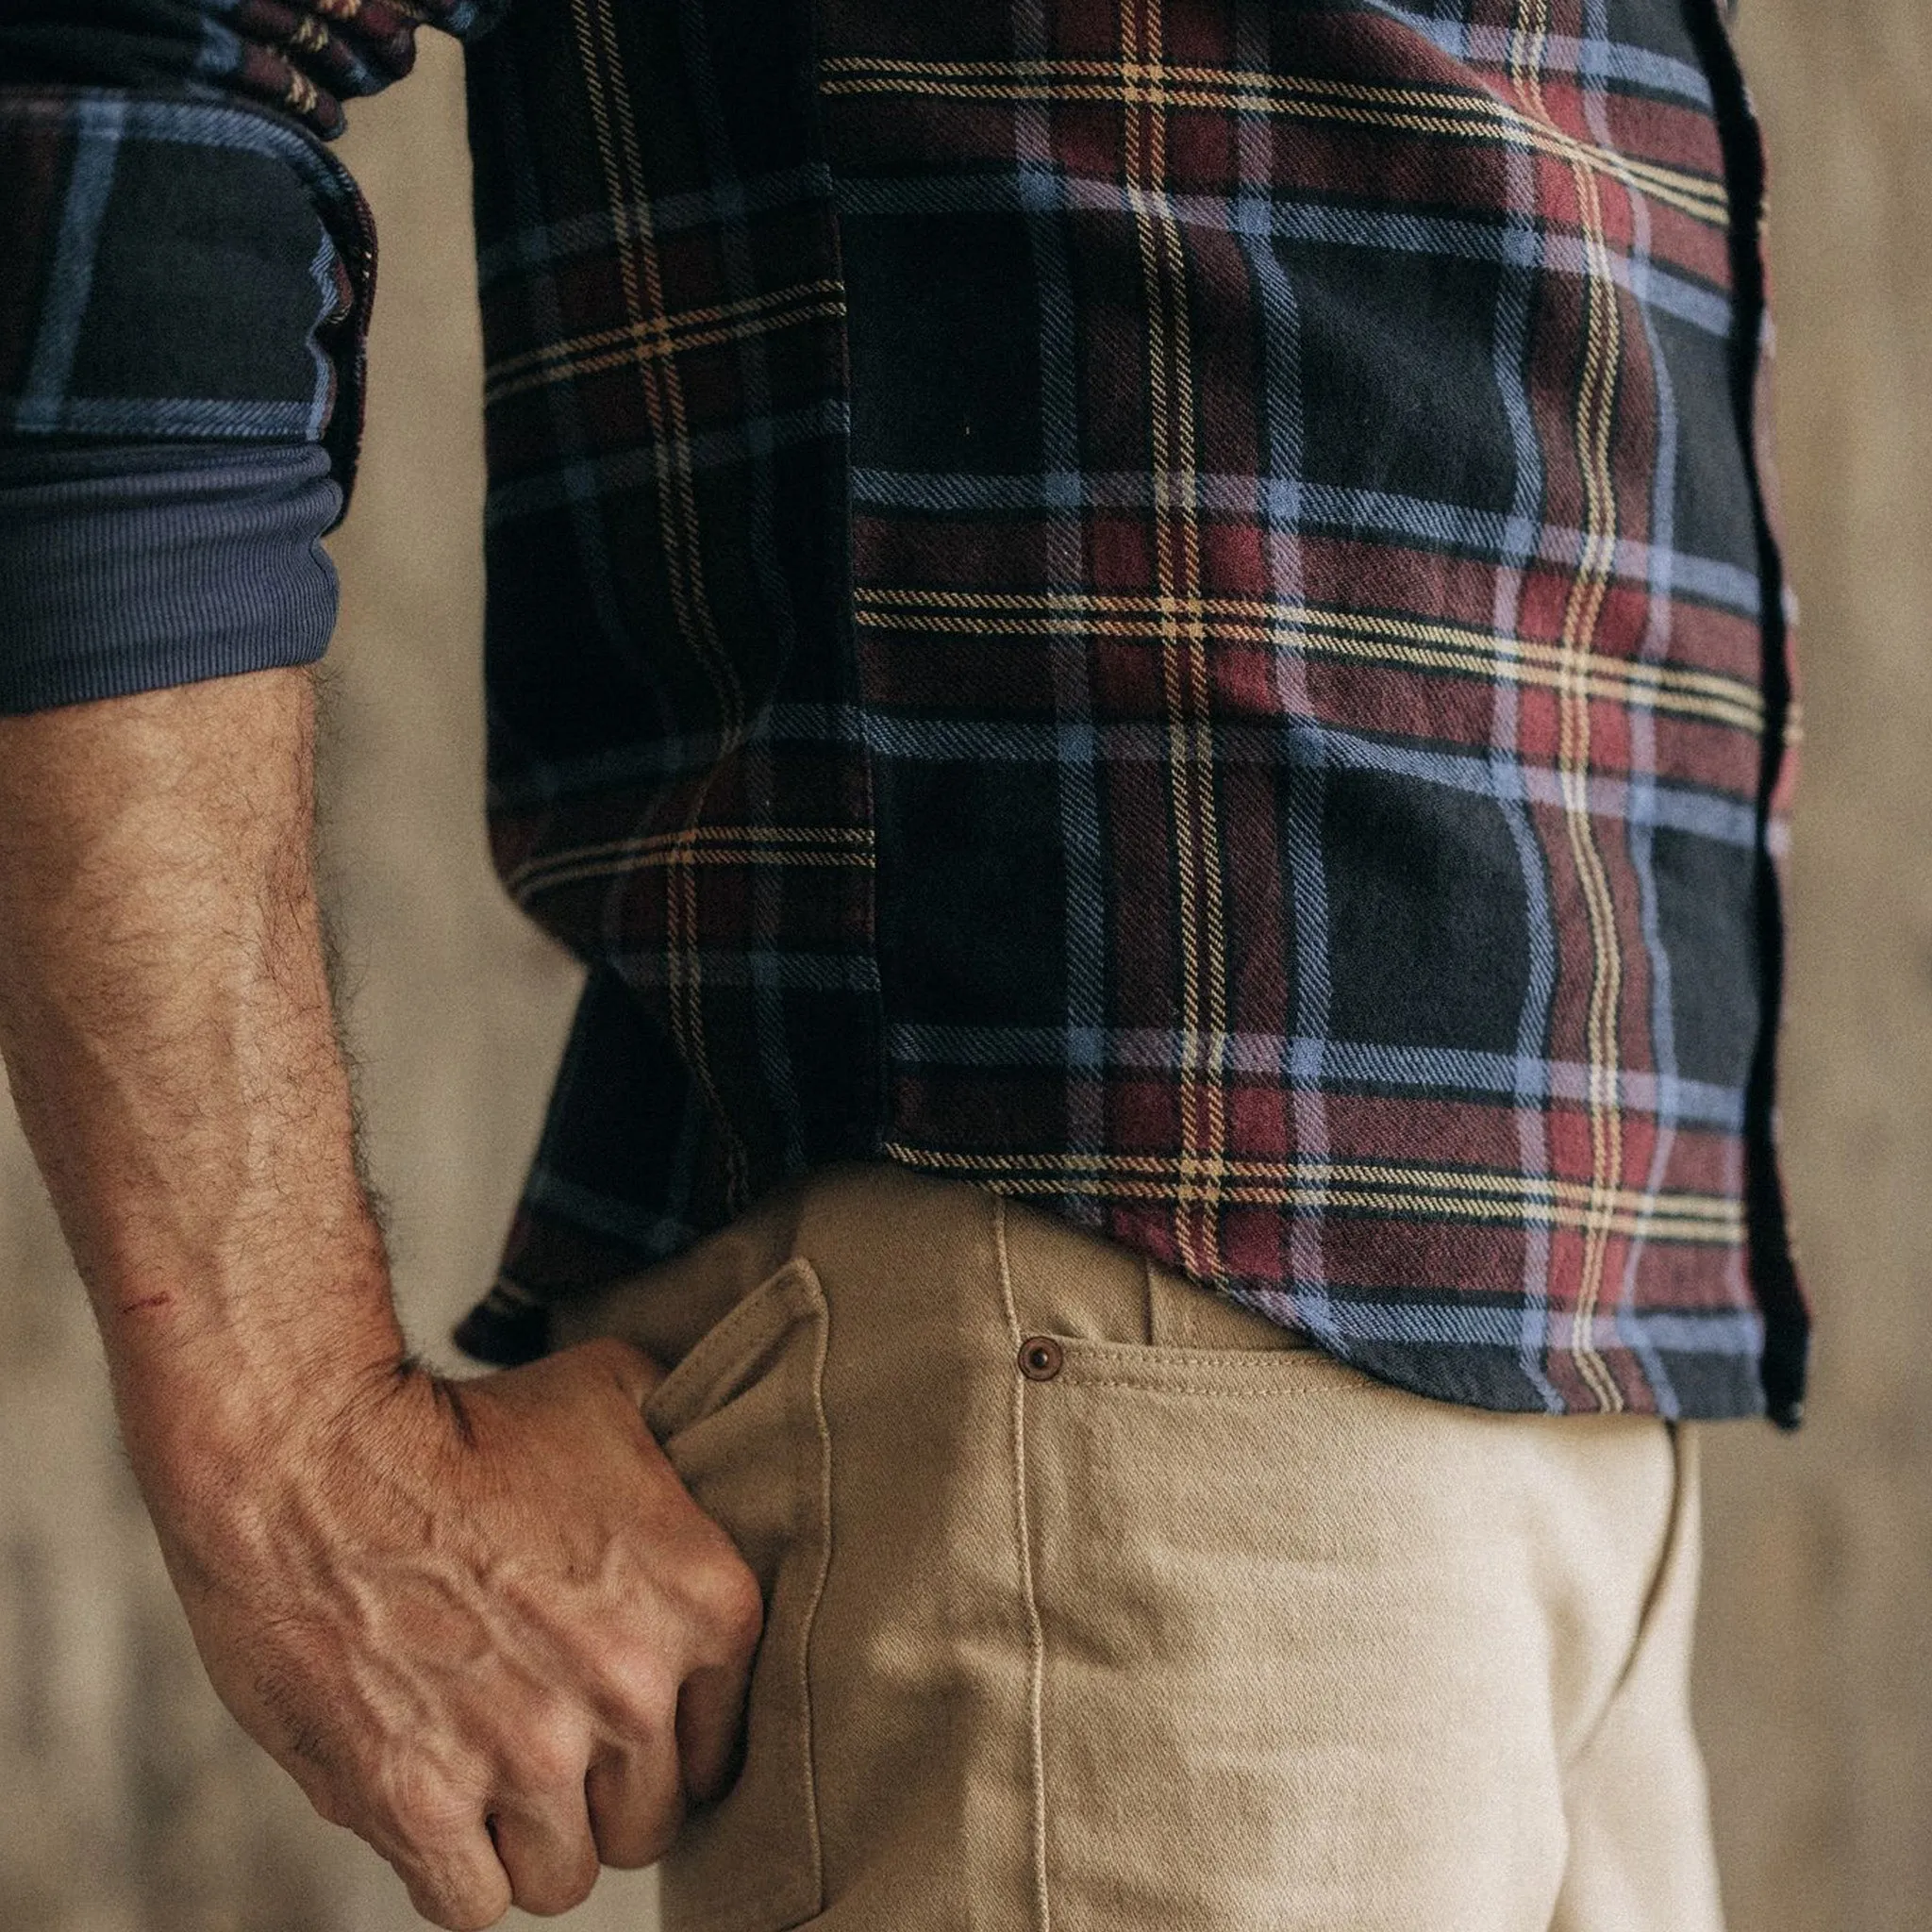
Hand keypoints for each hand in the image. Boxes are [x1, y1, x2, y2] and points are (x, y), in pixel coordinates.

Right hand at [137, 1337, 761, 1927]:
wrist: (317, 1449)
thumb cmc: (469, 1420)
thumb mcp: (623, 1398)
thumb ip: (691, 1465)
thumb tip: (721, 1482)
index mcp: (706, 1602)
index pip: (724, 1748)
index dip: (668, 1740)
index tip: (620, 1716)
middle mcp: (633, 1688)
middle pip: (649, 1821)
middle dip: (602, 1792)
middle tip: (549, 1739)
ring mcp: (529, 1752)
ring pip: (565, 1877)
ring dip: (531, 1838)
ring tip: (492, 1772)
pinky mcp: (420, 1801)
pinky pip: (471, 1904)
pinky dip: (458, 1868)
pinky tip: (441, 1809)